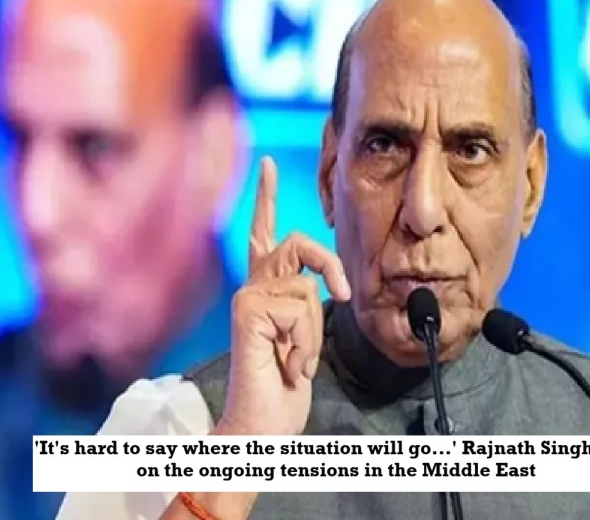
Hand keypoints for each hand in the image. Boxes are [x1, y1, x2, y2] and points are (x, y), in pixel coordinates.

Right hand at [218, 157, 350, 435]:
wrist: (263, 426)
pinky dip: (306, 343)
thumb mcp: (305, 338)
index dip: (265, 197)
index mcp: (266, 290)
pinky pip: (302, 308)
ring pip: (308, 287)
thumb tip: (325, 288)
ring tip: (296, 360)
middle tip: (341, 294)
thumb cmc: (283, 386)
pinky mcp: (249, 309)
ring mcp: (248, 296)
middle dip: (328, 264)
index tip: (267, 164)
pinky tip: (287, 364)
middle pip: (297, 242)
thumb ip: (308, 304)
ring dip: (315, 332)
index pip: (265, 235)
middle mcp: (253, 287)